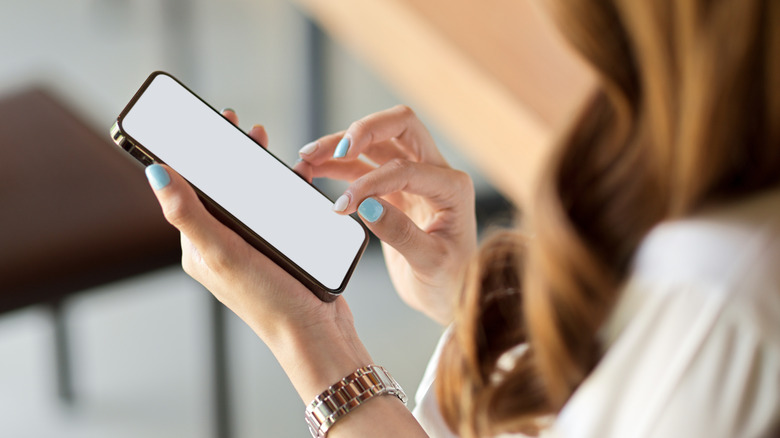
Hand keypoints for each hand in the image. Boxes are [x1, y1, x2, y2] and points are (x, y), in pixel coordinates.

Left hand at [144, 110, 371, 401]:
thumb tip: (154, 172)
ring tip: (265, 144)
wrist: (314, 333)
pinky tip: (294, 177)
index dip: (197, 153)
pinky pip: (276, 209)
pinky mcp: (280, 249)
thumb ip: (188, 213)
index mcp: (200, 244)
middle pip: (222, 187)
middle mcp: (222, 243)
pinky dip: (281, 188)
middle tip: (241, 128)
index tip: (209, 124)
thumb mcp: (221, 252)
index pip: (191, 188)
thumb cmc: (266, 299)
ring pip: (250, 195)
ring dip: (255, 167)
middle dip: (229, 153)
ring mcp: (252, 246)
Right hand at [297, 105, 476, 324]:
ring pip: (376, 142)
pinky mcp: (395, 190)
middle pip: (400, 125)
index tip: (344, 205)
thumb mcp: (430, 263)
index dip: (372, 182)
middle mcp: (436, 173)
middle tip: (334, 149)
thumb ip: (400, 233)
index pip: (407, 168)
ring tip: (308, 158)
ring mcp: (415, 178)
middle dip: (363, 130)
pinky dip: (338, 165)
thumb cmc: (451, 281)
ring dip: (341, 145)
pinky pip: (364, 166)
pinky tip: (315, 170)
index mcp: (453, 188)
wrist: (452, 297)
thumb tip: (367, 205)